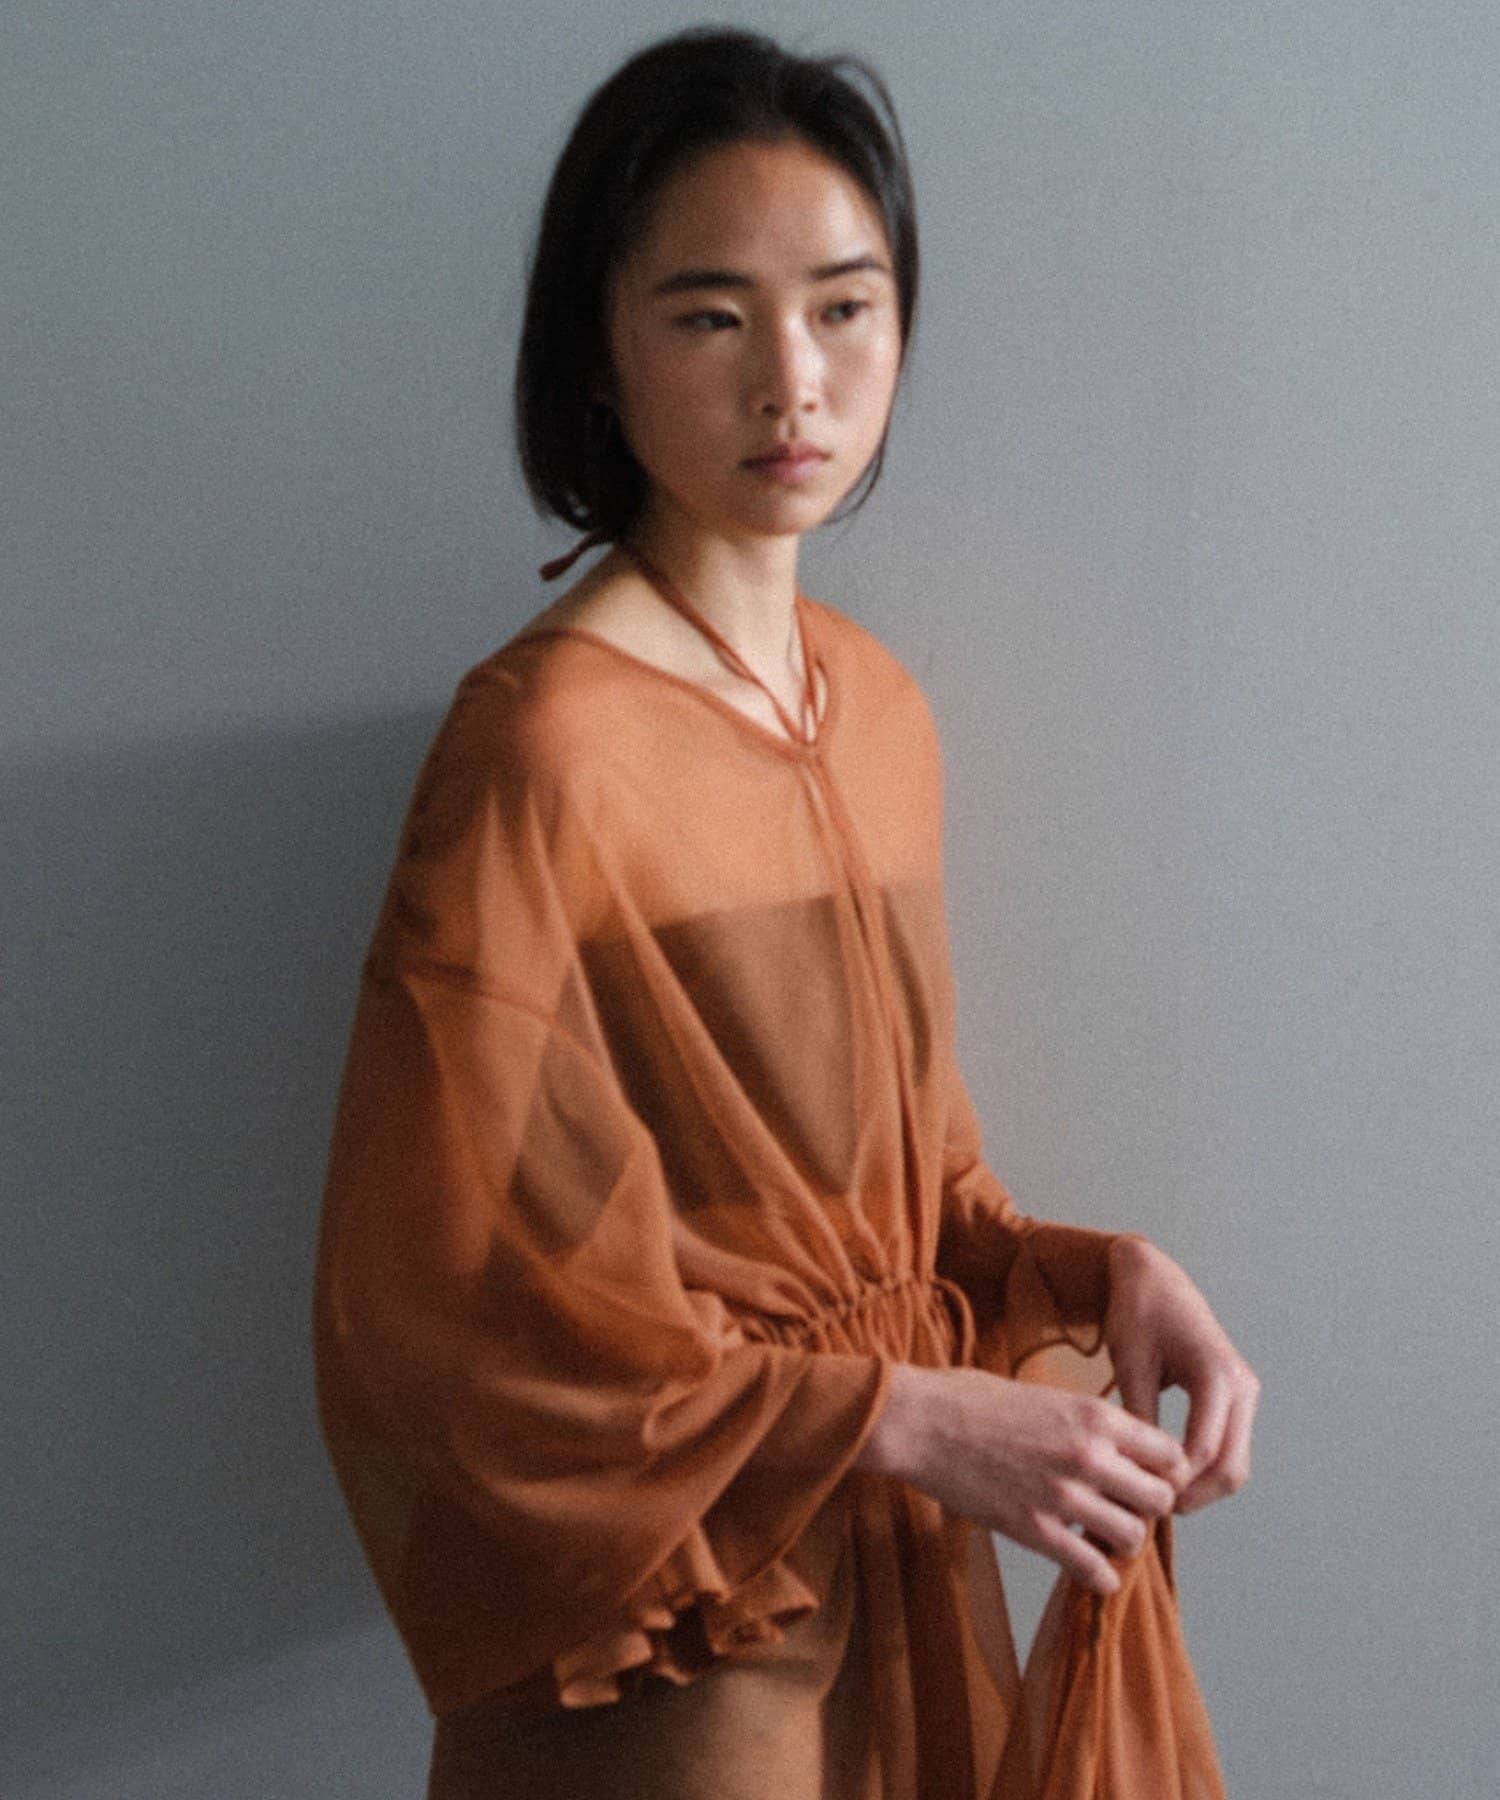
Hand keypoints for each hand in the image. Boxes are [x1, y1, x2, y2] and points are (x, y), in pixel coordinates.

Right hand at [857, 1363, 1191, 1595]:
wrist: (920, 1422)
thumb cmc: (971, 1399)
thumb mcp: (1043, 1394)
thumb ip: (1083, 1421)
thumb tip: (1113, 1445)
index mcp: (1093, 1415)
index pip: (1169, 1452)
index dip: (1164, 1469)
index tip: (1147, 1476)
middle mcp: (1088, 1455)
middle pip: (1160, 1499)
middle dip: (1148, 1507)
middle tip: (1126, 1508)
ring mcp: (1062, 1496)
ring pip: (1133, 1537)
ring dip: (1123, 1540)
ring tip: (1103, 1536)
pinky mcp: (1034, 1529)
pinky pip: (1091, 1568)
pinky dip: (1099, 1576)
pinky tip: (1091, 1570)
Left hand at [1103, 1235, 1260, 1514]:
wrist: (1153, 1277)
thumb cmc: (1136, 1313)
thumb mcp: (1131, 1363)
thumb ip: (1139, 1418)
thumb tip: (1137, 1475)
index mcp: (1217, 1375)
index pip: (1202, 1452)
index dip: (1171, 1484)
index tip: (1135, 1498)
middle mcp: (1241, 1387)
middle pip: (1231, 1469)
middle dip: (1193, 1497)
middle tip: (1148, 1511)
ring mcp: (1244, 1393)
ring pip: (1235, 1466)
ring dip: (1201, 1490)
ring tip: (1155, 1497)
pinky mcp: (1237, 1399)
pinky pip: (1229, 1449)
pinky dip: (1205, 1471)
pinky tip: (1167, 1476)